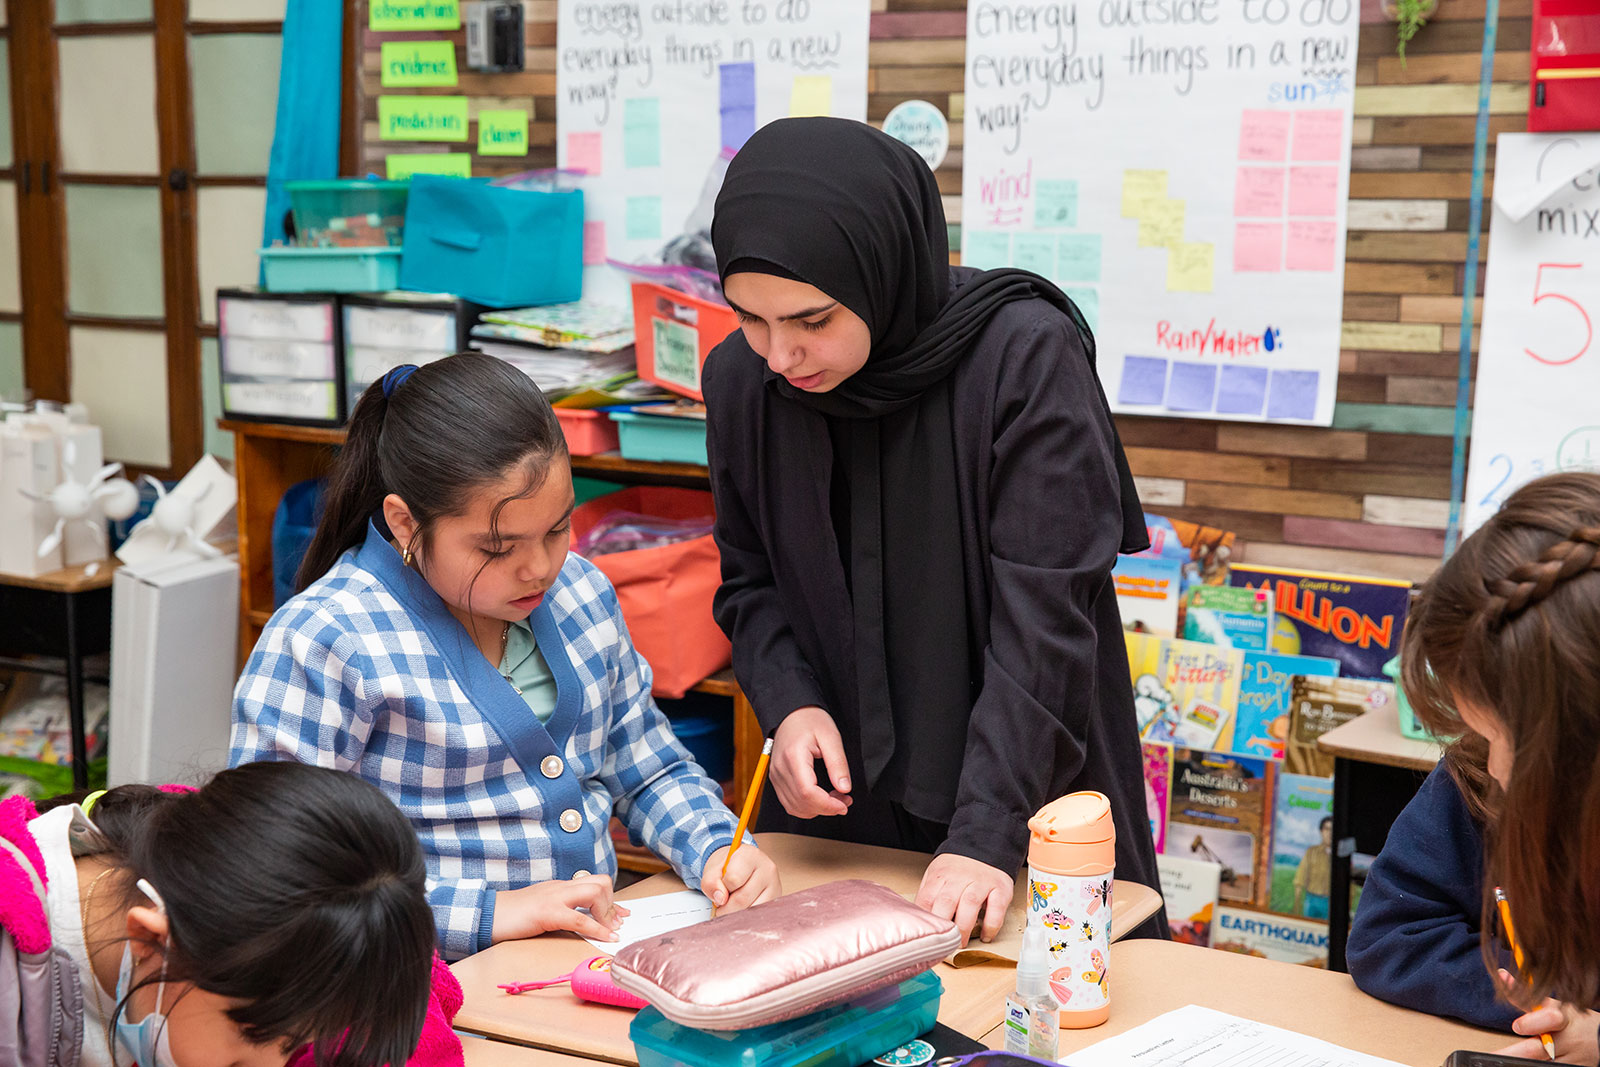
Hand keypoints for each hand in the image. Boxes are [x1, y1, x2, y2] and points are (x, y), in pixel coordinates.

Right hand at [490, 874, 628, 944]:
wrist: (487, 914)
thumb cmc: (512, 916)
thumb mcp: (542, 908)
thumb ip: (561, 909)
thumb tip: (583, 922)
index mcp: (560, 885)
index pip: (595, 882)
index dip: (613, 899)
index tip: (622, 914)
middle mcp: (561, 886)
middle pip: (601, 882)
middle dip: (613, 903)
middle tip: (616, 924)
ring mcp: (554, 897)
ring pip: (595, 892)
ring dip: (608, 913)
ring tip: (612, 931)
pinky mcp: (547, 912)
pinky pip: (580, 918)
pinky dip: (598, 929)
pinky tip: (607, 938)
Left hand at [702, 844, 781, 912]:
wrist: (739, 866)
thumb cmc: (727, 868)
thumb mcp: (713, 870)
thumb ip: (711, 882)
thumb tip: (721, 899)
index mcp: (750, 855)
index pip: (733, 879)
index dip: (722, 888)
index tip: (720, 887)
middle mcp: (767, 868)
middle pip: (742, 899)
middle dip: (726, 907)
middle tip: (722, 903)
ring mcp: (775, 884)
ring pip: (751, 910)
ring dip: (736, 913)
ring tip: (733, 904)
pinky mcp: (776, 898)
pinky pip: (759, 916)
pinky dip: (746, 916)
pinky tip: (743, 908)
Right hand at [771, 706, 853, 818]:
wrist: (791, 712)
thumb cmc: (810, 720)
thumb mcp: (831, 737)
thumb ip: (838, 764)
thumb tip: (844, 788)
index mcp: (793, 757)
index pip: (808, 793)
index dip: (827, 805)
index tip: (844, 804)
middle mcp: (780, 769)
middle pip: (801, 803)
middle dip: (826, 808)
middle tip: (844, 800)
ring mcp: (776, 775)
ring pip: (794, 807)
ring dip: (817, 809)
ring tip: (834, 798)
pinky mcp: (776, 779)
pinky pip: (790, 803)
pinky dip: (806, 806)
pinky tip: (820, 798)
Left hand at [915, 853, 1014, 946]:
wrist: (987, 846)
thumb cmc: (959, 867)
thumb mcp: (938, 872)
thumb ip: (928, 892)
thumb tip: (918, 918)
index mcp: (941, 875)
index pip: (927, 898)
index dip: (926, 920)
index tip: (926, 936)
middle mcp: (960, 877)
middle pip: (947, 902)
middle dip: (944, 926)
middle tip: (943, 944)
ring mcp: (981, 882)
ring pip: (969, 904)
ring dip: (964, 928)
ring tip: (961, 943)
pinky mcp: (1000, 888)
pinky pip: (996, 909)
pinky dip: (991, 925)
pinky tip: (986, 936)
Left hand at [1497, 971, 1599, 1064]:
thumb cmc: (1573, 1021)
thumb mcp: (1555, 1006)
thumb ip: (1526, 996)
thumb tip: (1501, 975)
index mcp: (1562, 1019)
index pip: (1549, 1019)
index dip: (1532, 1023)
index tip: (1517, 1026)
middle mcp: (1565, 1040)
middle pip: (1538, 1049)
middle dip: (1514, 1053)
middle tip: (1495, 1054)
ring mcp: (1569, 1059)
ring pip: (1540, 1063)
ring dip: (1521, 1062)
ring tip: (1502, 1061)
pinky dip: (1534, 1066)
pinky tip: (1521, 1064)